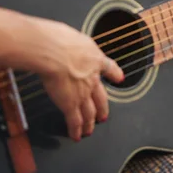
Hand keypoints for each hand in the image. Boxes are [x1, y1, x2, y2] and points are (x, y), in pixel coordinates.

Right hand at [33, 19, 123, 141]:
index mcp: (94, 59)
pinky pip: (75, 121)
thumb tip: (69, 40)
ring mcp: (82, 92)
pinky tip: (77, 136)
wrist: (53, 50)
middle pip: (101, 97)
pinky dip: (76, 130)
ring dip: (90, 123)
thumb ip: (75, 43)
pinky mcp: (70, 104)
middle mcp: (92, 78)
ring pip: (89, 112)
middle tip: (104, 115)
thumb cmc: (58, 39)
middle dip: (103, 108)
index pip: (108, 67)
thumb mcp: (74, 36)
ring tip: (90, 130)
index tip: (119, 78)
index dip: (114, 74)